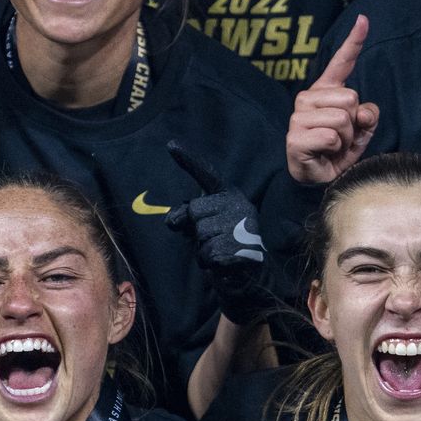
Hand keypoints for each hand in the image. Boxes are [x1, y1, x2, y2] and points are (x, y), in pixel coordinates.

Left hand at [164, 141, 277, 325]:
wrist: (250, 275)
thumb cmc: (224, 245)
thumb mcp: (205, 226)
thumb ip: (188, 216)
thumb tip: (172, 220)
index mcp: (230, 195)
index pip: (206, 175)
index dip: (188, 160)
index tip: (170, 145)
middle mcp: (238, 205)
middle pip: (195, 212)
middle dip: (196, 230)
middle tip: (213, 238)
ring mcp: (241, 225)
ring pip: (201, 235)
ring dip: (203, 249)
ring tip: (220, 251)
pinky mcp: (241, 246)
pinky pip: (207, 254)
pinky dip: (209, 263)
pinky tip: (223, 262)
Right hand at [288, 15, 377, 184]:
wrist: (321, 179)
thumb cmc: (339, 152)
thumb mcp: (361, 132)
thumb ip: (368, 116)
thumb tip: (364, 112)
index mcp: (326, 92)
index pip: (341, 63)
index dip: (354, 41)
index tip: (364, 19)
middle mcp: (308, 98)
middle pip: (351, 98)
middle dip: (354, 124)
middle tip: (342, 139)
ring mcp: (298, 117)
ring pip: (342, 118)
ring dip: (345, 139)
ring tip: (334, 147)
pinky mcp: (294, 137)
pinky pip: (330, 137)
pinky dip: (335, 150)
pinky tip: (324, 154)